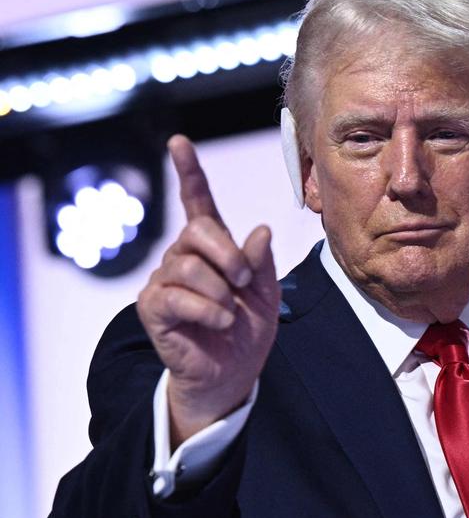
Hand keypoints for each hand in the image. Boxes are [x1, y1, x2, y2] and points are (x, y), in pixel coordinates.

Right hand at [137, 135, 280, 446]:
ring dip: (222, 291)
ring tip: (231, 313)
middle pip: (197, 230)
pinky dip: (209, 310)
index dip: (189, 172)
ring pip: (189, 266)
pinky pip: (178, 296)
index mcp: (212, 248)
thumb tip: (260, 230)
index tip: (180, 143)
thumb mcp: (266, 293)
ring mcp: (164, 281)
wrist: (232, 374)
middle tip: (244, 283)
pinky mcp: (153, 307)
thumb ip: (261, 262)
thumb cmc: (247, 330)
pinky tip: (220, 322)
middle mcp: (183, 257)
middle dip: (229, 256)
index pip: (197, 203)